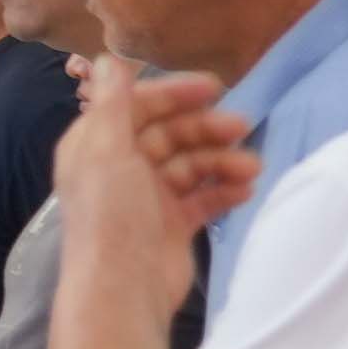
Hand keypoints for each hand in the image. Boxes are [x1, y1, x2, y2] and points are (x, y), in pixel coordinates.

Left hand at [59, 64, 254, 317]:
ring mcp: (147, 198)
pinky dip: (222, 191)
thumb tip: (108, 58)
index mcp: (95, 146)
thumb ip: (111, 104)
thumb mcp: (106, 152)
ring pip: (190, 165)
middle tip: (243, 127)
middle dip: (205, 128)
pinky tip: (244, 191)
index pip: (136, 106)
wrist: (123, 290)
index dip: (174, 94)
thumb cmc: (111, 216)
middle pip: (169, 134)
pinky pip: (202, 197)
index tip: (215, 87)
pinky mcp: (171, 225)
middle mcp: (118, 168)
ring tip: (252, 169)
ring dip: (221, 161)